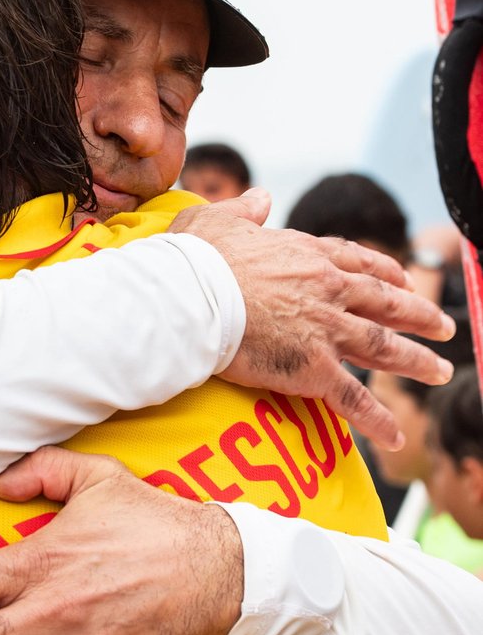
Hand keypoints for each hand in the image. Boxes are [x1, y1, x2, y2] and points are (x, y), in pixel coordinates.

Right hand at [169, 189, 455, 449]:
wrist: (192, 296)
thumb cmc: (195, 258)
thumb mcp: (217, 217)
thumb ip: (245, 209)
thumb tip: (261, 197)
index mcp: (307, 254)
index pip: (357, 262)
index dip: (385, 272)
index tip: (404, 280)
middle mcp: (327, 289)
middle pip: (385, 302)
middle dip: (418, 315)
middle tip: (443, 327)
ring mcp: (326, 329)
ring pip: (383, 347)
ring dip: (416, 361)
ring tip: (439, 372)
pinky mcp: (314, 368)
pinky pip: (354, 398)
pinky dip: (377, 420)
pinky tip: (395, 437)